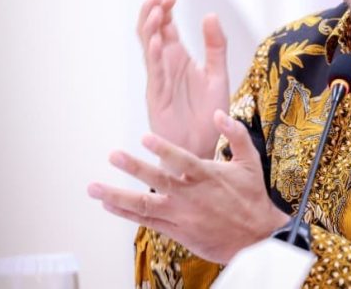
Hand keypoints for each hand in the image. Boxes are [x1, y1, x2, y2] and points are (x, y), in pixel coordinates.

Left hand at [88, 110, 288, 263]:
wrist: (256, 236)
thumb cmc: (252, 196)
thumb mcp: (250, 160)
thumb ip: (235, 134)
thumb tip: (217, 113)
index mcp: (206, 175)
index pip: (181, 160)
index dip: (163, 149)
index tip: (145, 137)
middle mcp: (189, 195)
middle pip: (158, 181)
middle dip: (134, 168)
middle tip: (113, 155)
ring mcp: (180, 214)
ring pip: (144, 205)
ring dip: (116, 196)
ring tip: (94, 187)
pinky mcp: (176, 231)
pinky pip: (146, 221)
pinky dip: (126, 213)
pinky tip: (108, 205)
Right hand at [137, 0, 229, 158]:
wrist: (204, 147)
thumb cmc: (208, 114)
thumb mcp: (218, 74)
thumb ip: (215, 46)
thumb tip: (210, 14)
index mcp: (179, 58)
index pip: (166, 26)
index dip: (166, 8)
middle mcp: (166, 66)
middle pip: (152, 32)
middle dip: (153, 12)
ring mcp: (159, 80)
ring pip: (148, 49)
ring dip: (150, 29)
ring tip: (156, 11)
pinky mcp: (157, 97)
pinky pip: (154, 74)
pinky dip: (154, 57)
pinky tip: (158, 43)